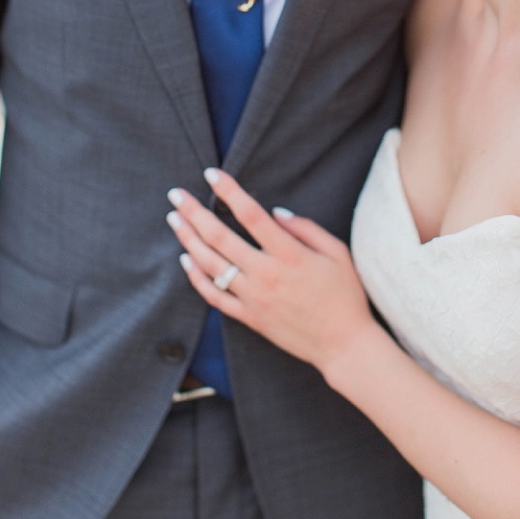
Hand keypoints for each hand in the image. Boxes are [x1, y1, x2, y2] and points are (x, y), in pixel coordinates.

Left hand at [166, 169, 376, 373]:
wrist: (343, 345)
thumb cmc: (345, 294)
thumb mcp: (336, 252)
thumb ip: (306, 227)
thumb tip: (276, 212)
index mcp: (289, 254)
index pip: (251, 214)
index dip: (229, 191)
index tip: (211, 173)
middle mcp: (266, 275)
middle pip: (219, 237)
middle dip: (194, 212)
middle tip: (176, 194)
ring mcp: (254, 298)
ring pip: (210, 265)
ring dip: (188, 239)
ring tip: (174, 219)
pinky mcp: (249, 317)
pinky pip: (214, 296)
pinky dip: (196, 277)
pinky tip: (186, 259)